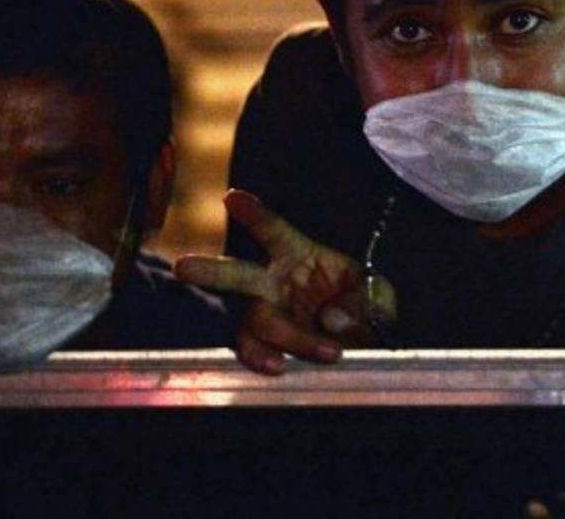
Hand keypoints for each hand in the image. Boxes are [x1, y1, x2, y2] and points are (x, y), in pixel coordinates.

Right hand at [175, 189, 394, 374]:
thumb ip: (362, 304)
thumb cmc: (366, 308)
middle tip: (185, 268)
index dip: (255, 216)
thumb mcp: (379, 298)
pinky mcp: (266, 343)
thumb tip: (330, 319)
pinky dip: (261, 358)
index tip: (231, 198)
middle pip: (240, 274)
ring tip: (291, 356)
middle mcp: (274, 280)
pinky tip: (276, 366)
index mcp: (299, 254)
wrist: (368, 344)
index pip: (275, 231)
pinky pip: (252, 349)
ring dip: (276, 336)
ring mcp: (267, 312)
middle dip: (212, 270)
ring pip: (252, 320)